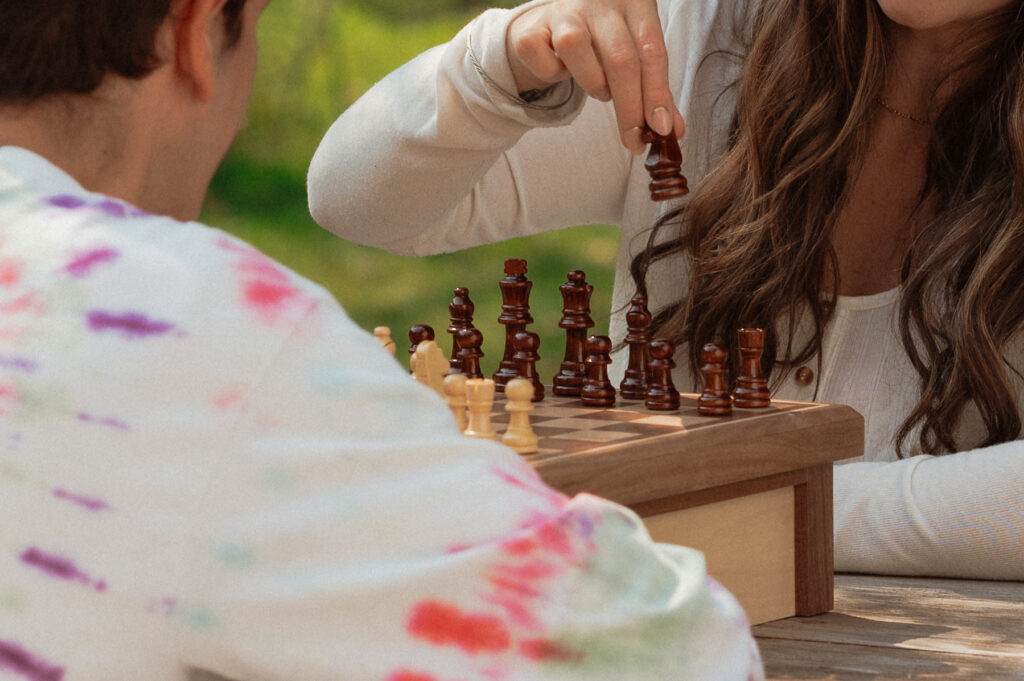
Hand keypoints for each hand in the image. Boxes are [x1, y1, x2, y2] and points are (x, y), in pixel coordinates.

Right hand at [506, 0, 684, 153]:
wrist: (550, 22)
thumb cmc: (599, 40)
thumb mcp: (633, 53)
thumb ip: (652, 89)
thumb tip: (670, 130)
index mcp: (634, 2)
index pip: (651, 50)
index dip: (658, 93)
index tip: (662, 129)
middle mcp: (600, 2)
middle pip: (620, 58)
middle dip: (630, 108)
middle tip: (635, 139)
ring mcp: (564, 12)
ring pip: (578, 52)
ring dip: (594, 84)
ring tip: (599, 85)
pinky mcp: (532, 29)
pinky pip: (546, 66)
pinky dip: (555, 77)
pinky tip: (562, 67)